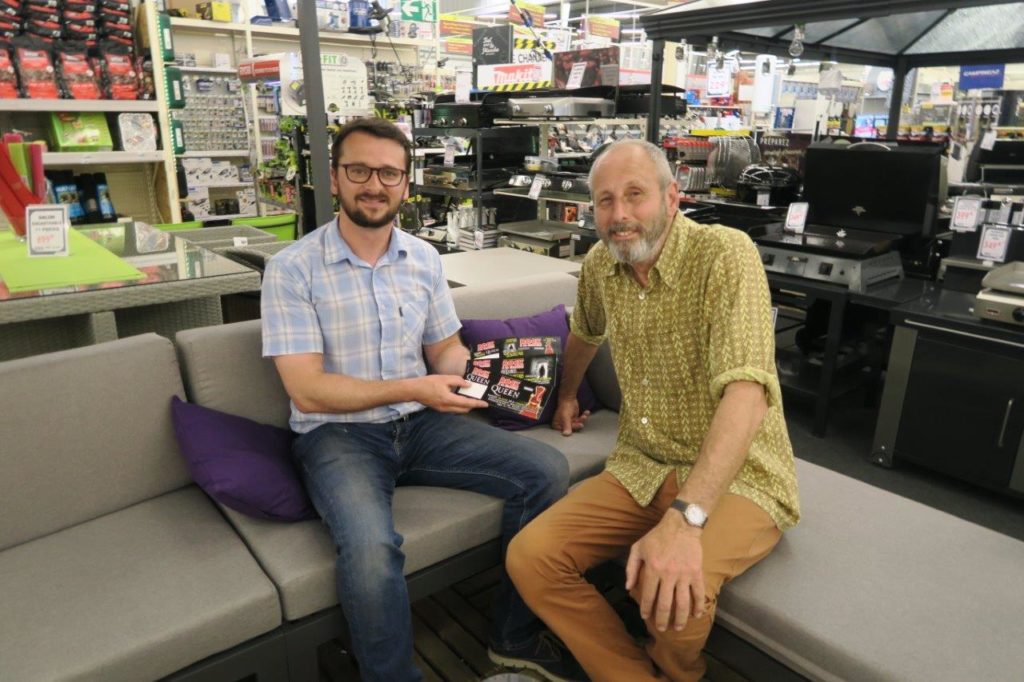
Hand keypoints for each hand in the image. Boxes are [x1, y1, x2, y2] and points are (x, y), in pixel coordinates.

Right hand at [413, 375, 487, 413]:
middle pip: (464, 409)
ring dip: (466, 406)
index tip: (485, 404)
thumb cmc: (428, 383)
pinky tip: (460, 399)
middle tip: (480, 401)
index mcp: (448, 399)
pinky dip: (459, 406)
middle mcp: (446, 407)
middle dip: (473, 406)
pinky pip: (453, 409)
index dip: (477, 404)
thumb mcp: (444, 378)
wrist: (414, 390)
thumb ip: (458, 381)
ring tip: (472, 400)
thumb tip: (468, 385)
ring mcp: (442, 410)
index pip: (466, 403)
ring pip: (458, 410)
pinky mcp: (439, 409)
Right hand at [551, 396, 589, 435]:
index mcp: (557, 425)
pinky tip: (587, 412)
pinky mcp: (574, 419)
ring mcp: (569, 422)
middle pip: (572, 429)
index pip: (564, 432)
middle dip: (578, 424)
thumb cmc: (565, 407)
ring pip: (577, 424)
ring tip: (584, 415)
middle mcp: (562, 425)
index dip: (571, 430)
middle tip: (582, 422)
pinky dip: (584, 416)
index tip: (578, 426)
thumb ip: (566, 426)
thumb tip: (566, 435)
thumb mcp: (565, 417)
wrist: (569, 398)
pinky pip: (580, 420)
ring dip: (582, 419)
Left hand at [625, 511, 705, 632]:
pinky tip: (696, 615)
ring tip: (678, 628)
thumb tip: (628, 587)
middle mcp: (668, 574)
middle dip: (662, 619)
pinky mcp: (697, 572)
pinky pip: (698, 593)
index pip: (648, 595)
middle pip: (665, 604)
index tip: (645, 617)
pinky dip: (698, 606)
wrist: (681, 525)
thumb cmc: (657, 536)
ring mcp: (684, 574)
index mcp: (653, 569)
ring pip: (682, 603)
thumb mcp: (638, 548)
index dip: (646, 609)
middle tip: (661, 628)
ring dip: (680, 618)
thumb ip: (631, 567)